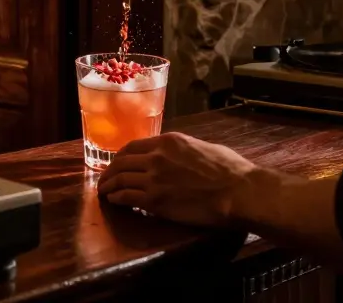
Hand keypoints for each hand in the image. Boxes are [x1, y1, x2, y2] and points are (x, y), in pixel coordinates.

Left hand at [96, 132, 257, 227]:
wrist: (239, 192)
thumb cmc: (231, 170)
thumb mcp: (204, 148)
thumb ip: (184, 150)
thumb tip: (180, 156)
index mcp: (169, 142)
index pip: (133, 146)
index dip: (120, 156)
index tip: (116, 164)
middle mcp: (157, 156)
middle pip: (121, 162)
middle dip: (109, 171)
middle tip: (105, 180)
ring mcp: (154, 178)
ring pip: (120, 179)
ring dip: (108, 186)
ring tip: (103, 192)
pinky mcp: (156, 200)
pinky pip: (127, 197)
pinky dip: (117, 198)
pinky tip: (114, 201)